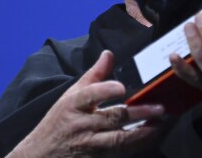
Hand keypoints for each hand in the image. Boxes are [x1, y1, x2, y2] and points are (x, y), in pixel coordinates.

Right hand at [8, 50, 164, 157]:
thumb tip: (108, 54)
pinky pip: (120, 154)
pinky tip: (150, 139)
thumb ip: (93, 76)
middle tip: (160, 108)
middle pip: (112, 118)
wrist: (40, 156)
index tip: (121, 87)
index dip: (105, 90)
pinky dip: (136, 147)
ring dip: (143, 134)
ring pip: (119, 141)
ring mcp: (89, 145)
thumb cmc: (58, 123)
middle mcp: (81, 125)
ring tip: (161, 125)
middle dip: (138, 113)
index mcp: (74, 105)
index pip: (89, 95)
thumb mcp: (70, 97)